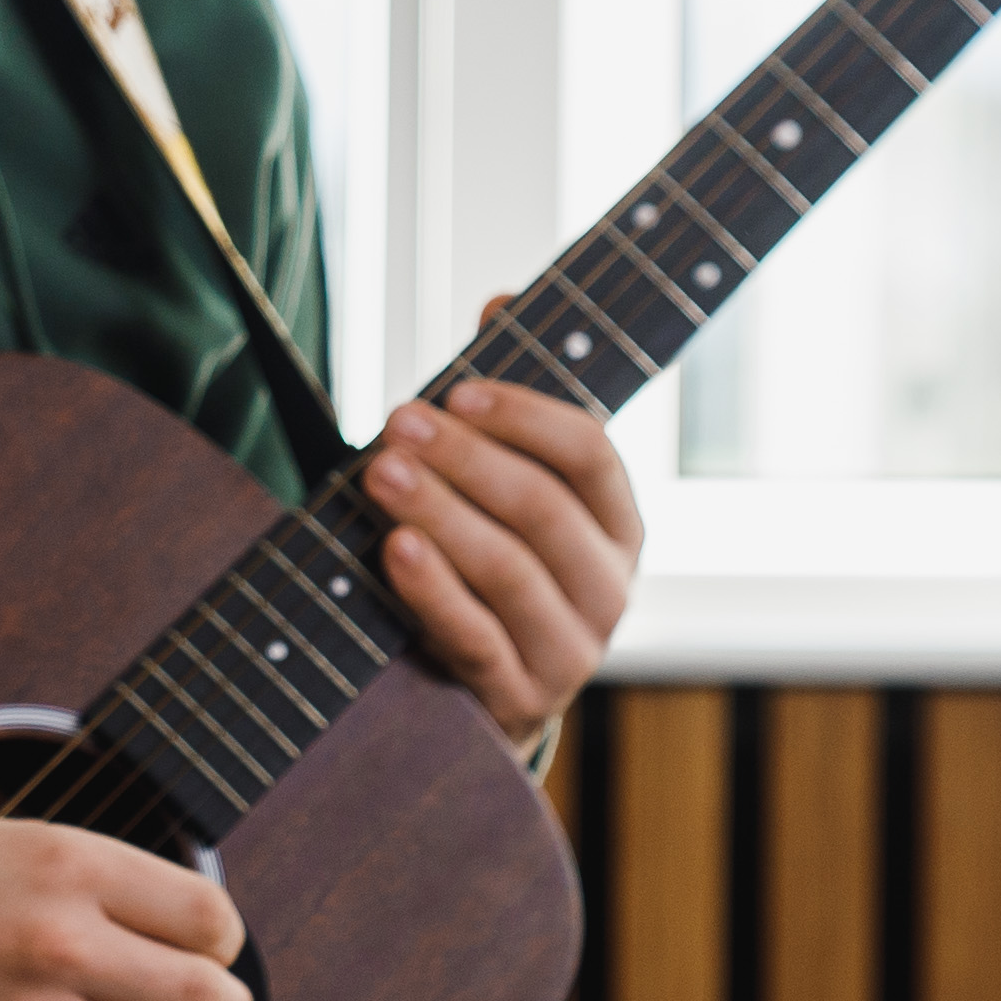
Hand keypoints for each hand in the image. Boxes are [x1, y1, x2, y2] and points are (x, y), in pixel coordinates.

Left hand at [361, 368, 639, 751]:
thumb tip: (502, 300)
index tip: (458, 391)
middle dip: (466, 461)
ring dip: (442, 515)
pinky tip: (394, 550)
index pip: (591, 456)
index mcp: (618, 526)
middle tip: (398, 422)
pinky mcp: (518, 699)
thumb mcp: (506, 492)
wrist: (484, 700)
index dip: (526, 417)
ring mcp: (570, 651)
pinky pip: (476, 639)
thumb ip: (508, 404)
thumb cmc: (492, 571)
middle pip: (543, 510)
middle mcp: (609, 589)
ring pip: (510, 572)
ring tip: (381, 473)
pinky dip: (433, 591)